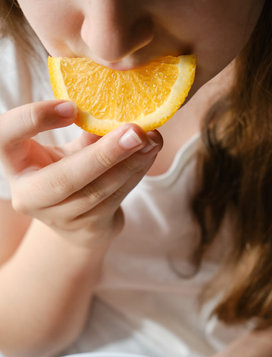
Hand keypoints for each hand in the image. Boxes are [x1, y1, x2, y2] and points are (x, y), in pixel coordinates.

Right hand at [0, 100, 161, 247]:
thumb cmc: (68, 170)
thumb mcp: (67, 148)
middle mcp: (29, 195)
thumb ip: (86, 132)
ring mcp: (57, 217)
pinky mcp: (86, 228)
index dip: (33, 120)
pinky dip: (135, 175)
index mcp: (15, 163)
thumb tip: (121, 110)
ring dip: (129, 164)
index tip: (70, 106)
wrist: (77, 219)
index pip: (5, 137)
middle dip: (104, 154)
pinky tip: (149, 155)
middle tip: (135, 131)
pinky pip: (114, 200)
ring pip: (96, 192)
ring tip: (150, 140)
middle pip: (63, 179)